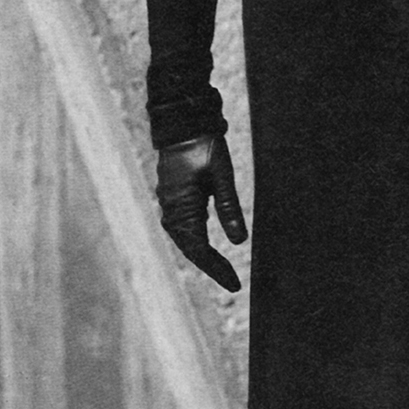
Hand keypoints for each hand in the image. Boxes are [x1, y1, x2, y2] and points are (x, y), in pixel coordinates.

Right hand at [156, 134, 246, 291]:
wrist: (183, 123)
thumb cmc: (204, 145)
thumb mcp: (222, 174)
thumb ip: (229, 208)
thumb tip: (239, 242)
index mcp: (182, 208)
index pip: (200, 250)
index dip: (217, 269)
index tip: (235, 284)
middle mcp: (171, 211)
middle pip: (191, 250)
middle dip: (212, 268)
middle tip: (234, 283)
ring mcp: (169, 205)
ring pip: (186, 241)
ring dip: (203, 257)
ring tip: (223, 271)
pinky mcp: (172, 199)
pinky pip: (183, 229)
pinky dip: (196, 243)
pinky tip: (207, 249)